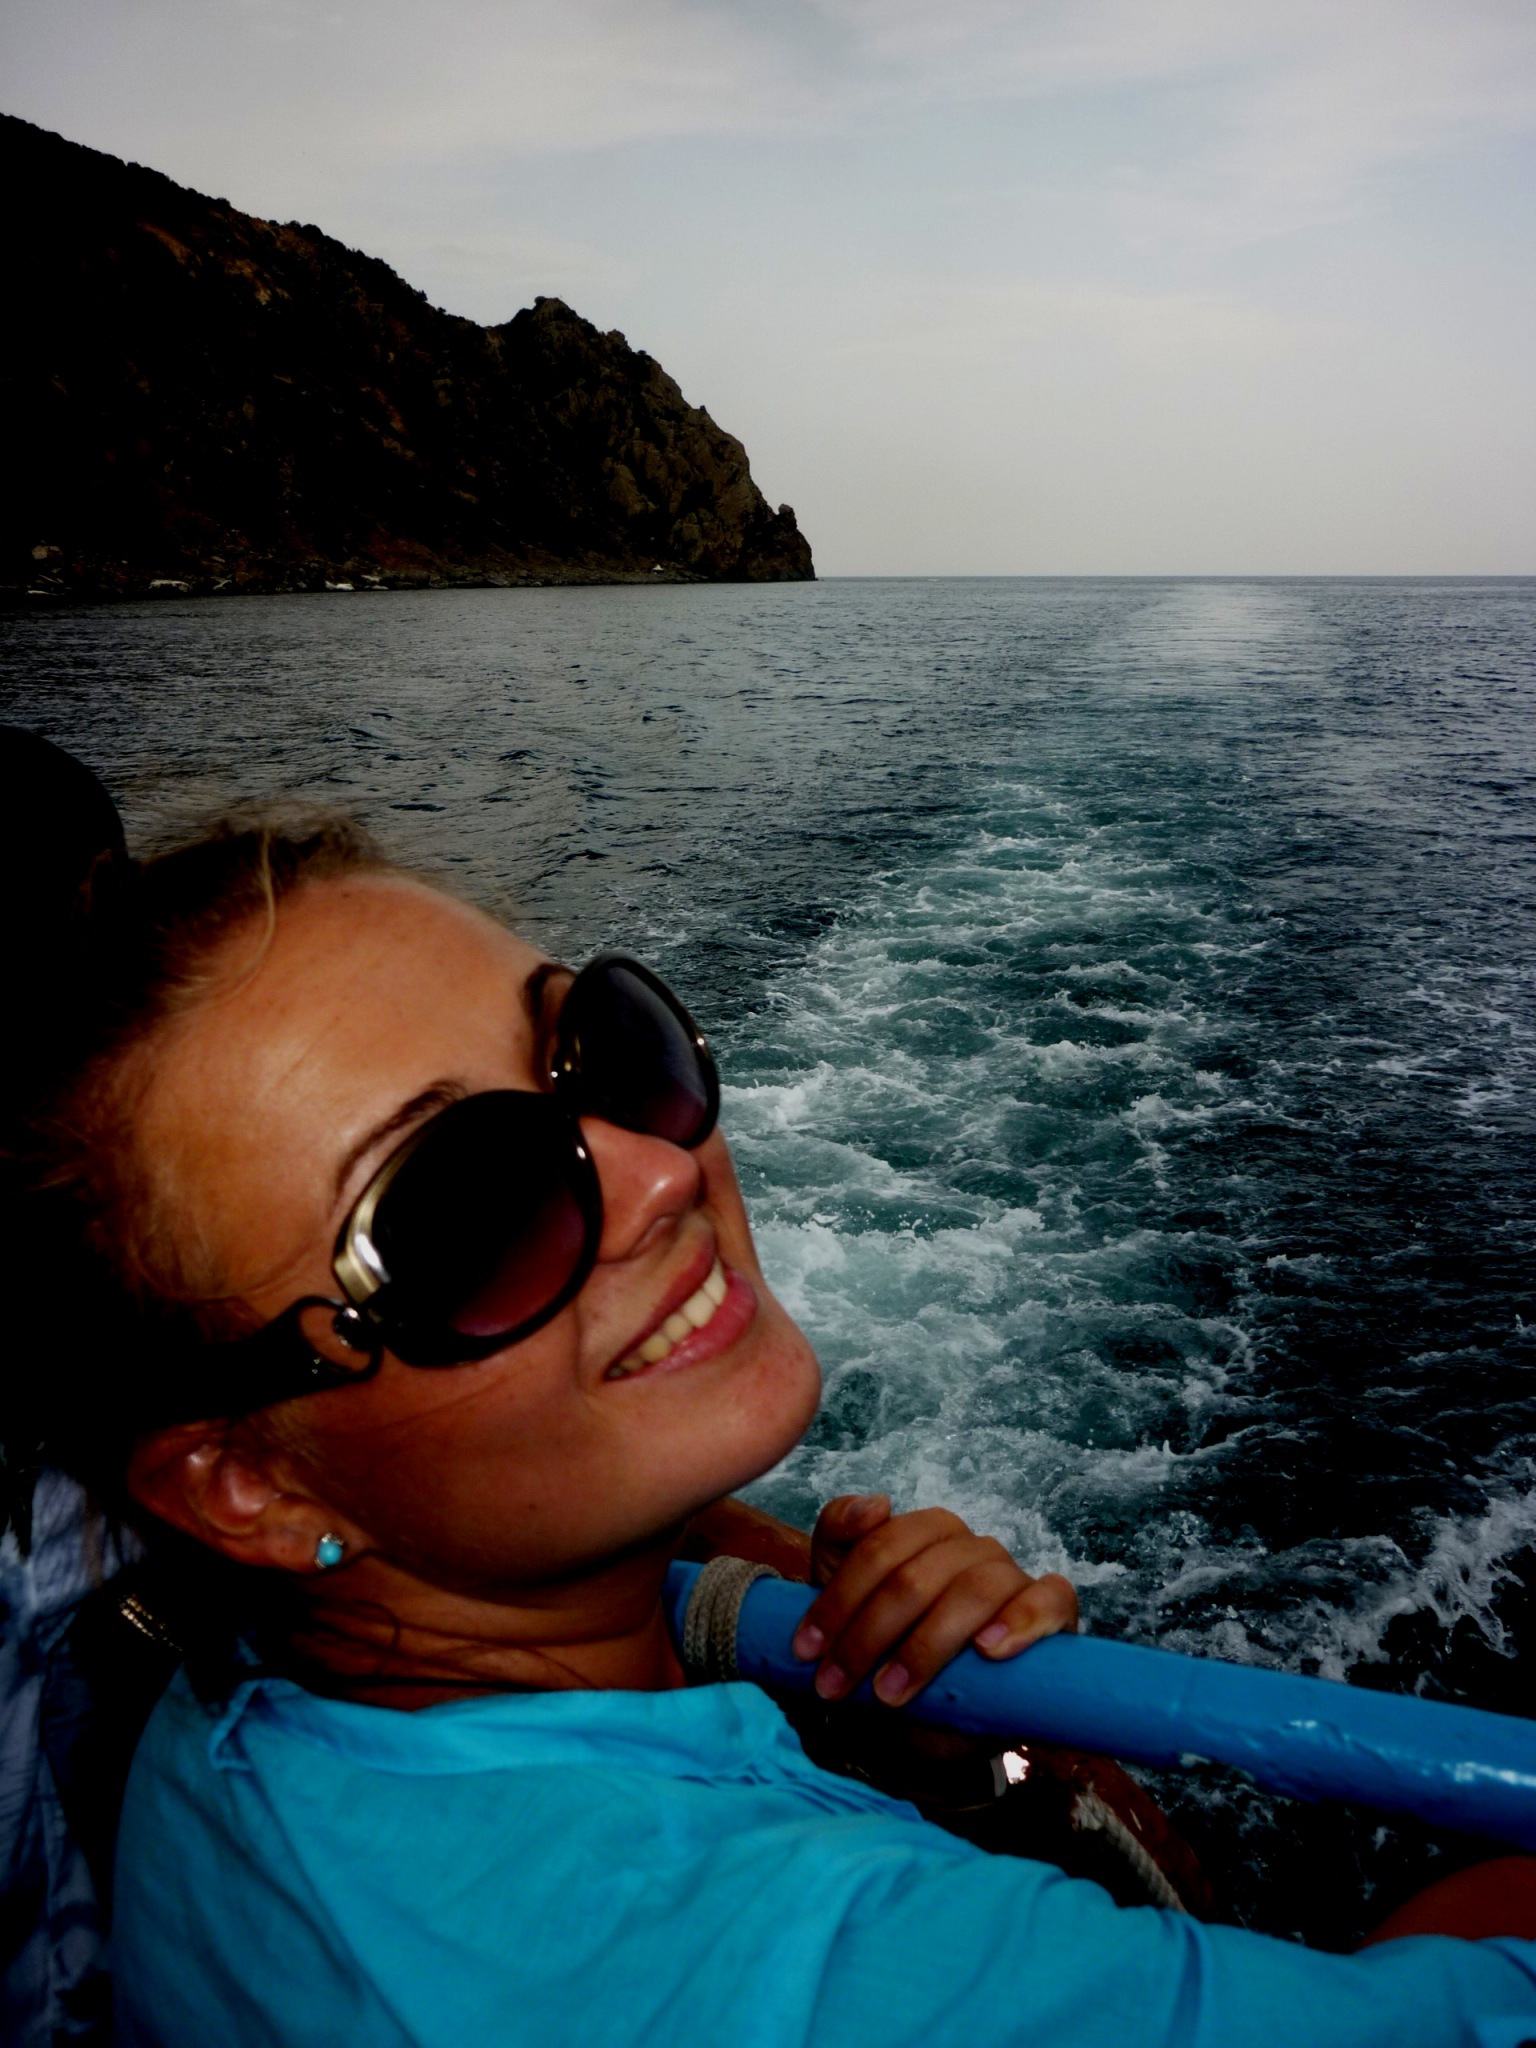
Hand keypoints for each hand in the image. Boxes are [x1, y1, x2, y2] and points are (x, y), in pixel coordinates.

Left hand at [790, 1494, 1077, 1708]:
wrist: (934, 1725)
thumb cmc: (890, 1652)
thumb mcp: (846, 1600)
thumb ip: (840, 1538)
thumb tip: (875, 1503)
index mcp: (926, 1534)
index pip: (881, 1547)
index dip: (839, 1599)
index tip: (807, 1651)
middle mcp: (971, 1548)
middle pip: (918, 1575)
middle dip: (868, 1634)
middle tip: (836, 1685)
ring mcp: (1014, 1578)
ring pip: (976, 1589)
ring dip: (926, 1645)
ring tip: (892, 1692)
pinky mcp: (1054, 1614)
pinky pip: (1050, 1598)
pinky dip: (1021, 1618)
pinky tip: (988, 1648)